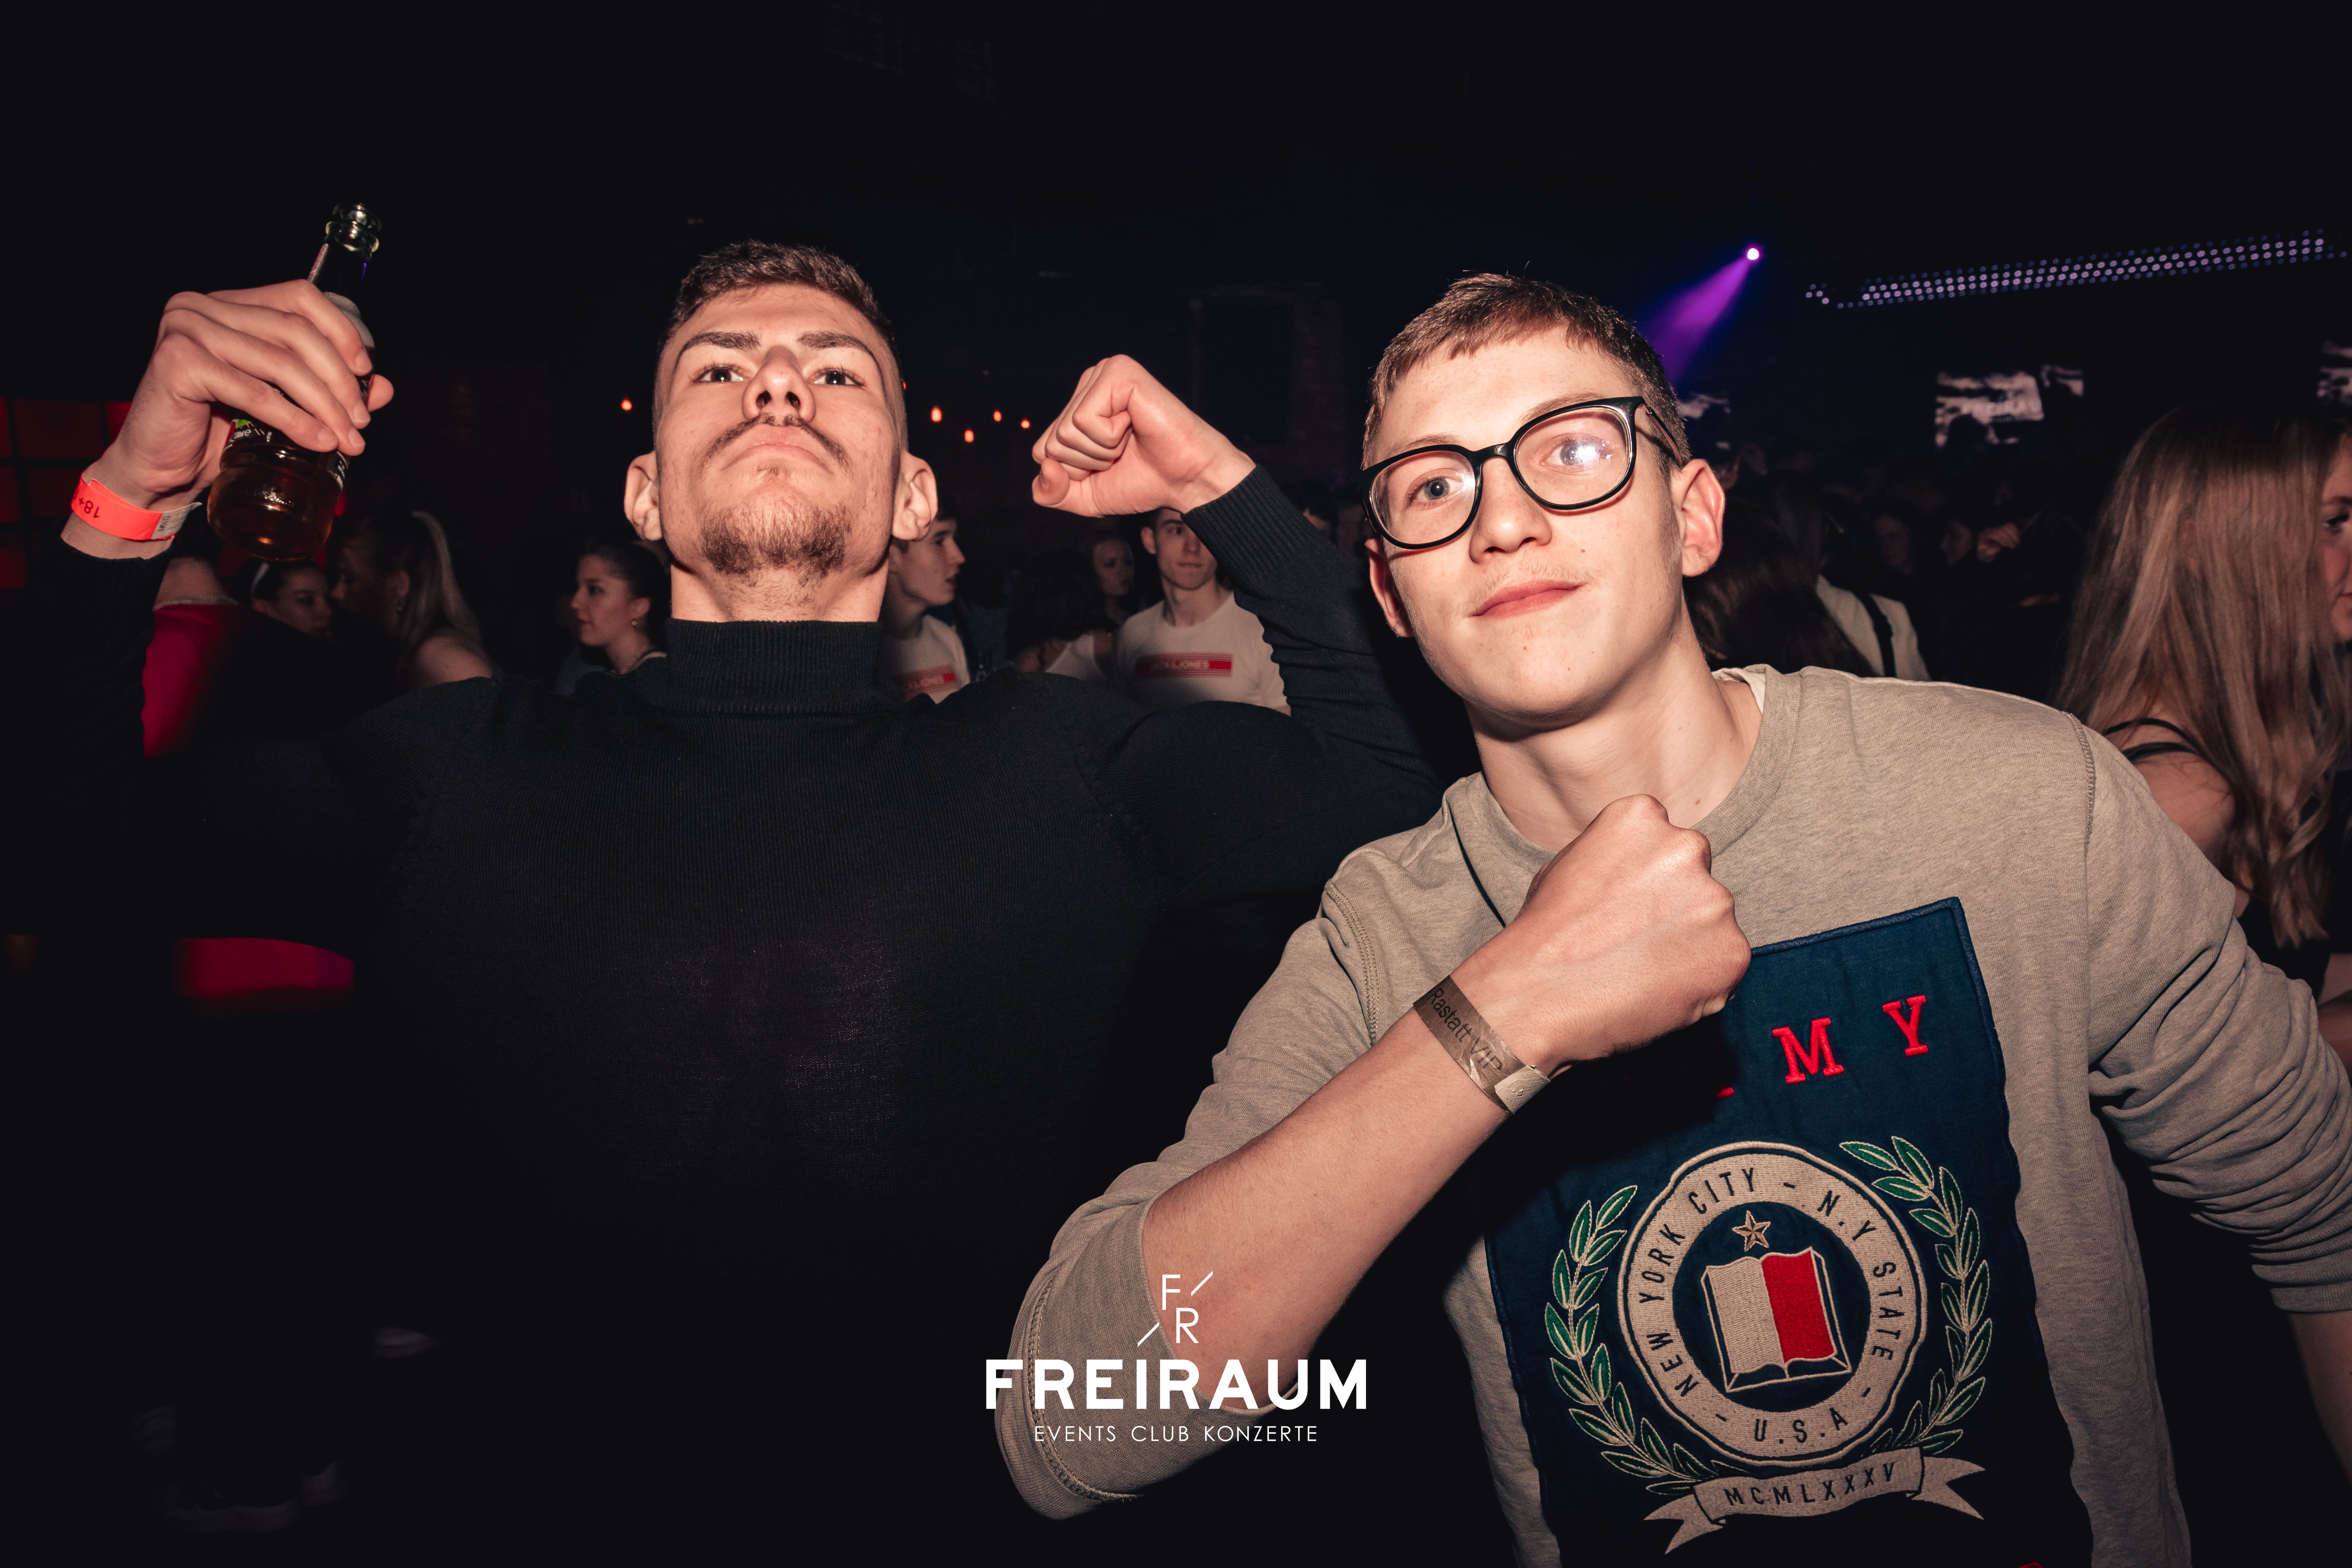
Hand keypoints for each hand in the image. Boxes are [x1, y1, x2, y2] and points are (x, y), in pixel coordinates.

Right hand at [86, 281, 393, 513]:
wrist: (159, 468)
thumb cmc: (213, 433)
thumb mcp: (278, 402)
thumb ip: (325, 387)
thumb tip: (383, 388)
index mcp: (227, 304)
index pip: (299, 296)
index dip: (340, 331)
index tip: (366, 372)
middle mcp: (202, 306)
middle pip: (295, 331)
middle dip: (339, 379)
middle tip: (360, 420)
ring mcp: (185, 329)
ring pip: (281, 362)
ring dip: (324, 404)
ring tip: (346, 438)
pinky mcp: (177, 362)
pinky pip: (255, 391)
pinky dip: (294, 419)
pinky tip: (317, 440)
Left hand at [1030, 354, 1251, 516]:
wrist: (1188, 479)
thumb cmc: (1143, 480)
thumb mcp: (1085, 496)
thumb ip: (1050, 492)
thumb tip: (1045, 465)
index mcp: (1078, 404)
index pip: (1042, 451)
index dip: (1075, 473)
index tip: (1111, 464)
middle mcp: (1089, 382)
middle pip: (1052, 443)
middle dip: (1087, 463)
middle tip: (1124, 453)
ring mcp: (1103, 373)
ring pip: (1066, 433)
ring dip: (1101, 451)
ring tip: (1130, 440)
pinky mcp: (1118, 372)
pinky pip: (1084, 420)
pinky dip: (1110, 437)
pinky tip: (1135, 426)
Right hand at [1454, 795, 1747, 1072]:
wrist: (1536, 996)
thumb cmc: (1541, 936)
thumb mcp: (1568, 867)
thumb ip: (1617, 860)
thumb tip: (1640, 876)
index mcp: (1641, 817)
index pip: (1665, 843)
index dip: (1650, 881)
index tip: (1628, 909)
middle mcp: (1686, 847)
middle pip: (1696, 879)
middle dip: (1675, 909)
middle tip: (1635, 944)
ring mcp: (1714, 900)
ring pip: (1712, 924)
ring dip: (1689, 946)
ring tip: (1638, 973)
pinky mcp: (1733, 951)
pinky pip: (1725, 965)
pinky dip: (1700, 982)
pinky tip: (1655, 992)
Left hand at [1974, 522, 2021, 561]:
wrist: (1984, 549)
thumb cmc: (1984, 553)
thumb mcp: (1984, 555)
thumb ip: (1989, 552)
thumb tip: (1998, 548)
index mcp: (1984, 536)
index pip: (1994, 534)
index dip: (2001, 539)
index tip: (2006, 546)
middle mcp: (1990, 530)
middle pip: (2001, 530)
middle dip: (2009, 538)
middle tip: (2013, 546)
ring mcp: (1995, 528)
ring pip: (2006, 527)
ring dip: (2013, 534)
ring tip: (2017, 542)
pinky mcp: (2000, 528)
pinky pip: (2009, 526)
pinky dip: (2015, 530)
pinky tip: (2018, 536)